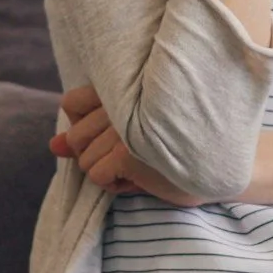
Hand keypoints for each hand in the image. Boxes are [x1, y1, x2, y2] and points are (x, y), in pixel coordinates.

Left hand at [49, 85, 210, 206]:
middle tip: (133, 152)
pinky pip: (96, 176)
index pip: (71, 103)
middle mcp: (121, 101)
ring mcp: (123, 127)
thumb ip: (88, 136)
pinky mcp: (127, 152)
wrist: (218, 162)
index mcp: (124, 87)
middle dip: (96, 153)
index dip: (84, 126)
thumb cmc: (177, 145)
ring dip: (108, 171)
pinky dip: (114, 185)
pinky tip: (141, 178)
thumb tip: (53, 146)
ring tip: (142, 164)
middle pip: (75, 137)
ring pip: (83, 160)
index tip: (114, 133)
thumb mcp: (130, 134)